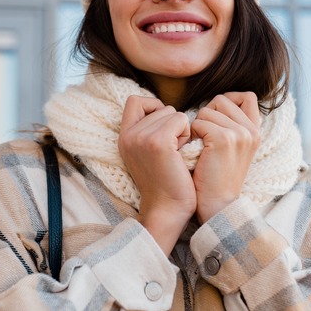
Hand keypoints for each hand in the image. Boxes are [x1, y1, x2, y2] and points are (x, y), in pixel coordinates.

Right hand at [118, 95, 195, 253]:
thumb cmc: (166, 183)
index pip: (135, 101)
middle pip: (160, 107)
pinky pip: (181, 119)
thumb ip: (149, 131)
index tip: (164, 127)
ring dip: (181, 130)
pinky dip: (187, 134)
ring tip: (176, 154)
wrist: (167, 210)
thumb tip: (165, 109)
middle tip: (172, 150)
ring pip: (173, 112)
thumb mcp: (148, 153)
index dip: (153, 107)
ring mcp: (142, 137)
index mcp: (124, 137)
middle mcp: (129, 135)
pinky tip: (182, 154)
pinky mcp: (158, 142)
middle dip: (172, 124)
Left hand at [191, 92, 260, 222]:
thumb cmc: (215, 177)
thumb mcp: (231, 149)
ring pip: (207, 110)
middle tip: (204, 138)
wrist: (216, 206)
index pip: (247, 96)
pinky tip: (196, 152)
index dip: (228, 100)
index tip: (216, 117)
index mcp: (255, 131)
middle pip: (222, 99)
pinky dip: (191, 135)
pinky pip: (198, 122)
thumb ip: (230, 125)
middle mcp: (251, 130)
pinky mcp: (224, 139)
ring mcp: (239, 134)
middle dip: (207, 114)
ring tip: (200, 148)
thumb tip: (215, 103)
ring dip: (197, 126)